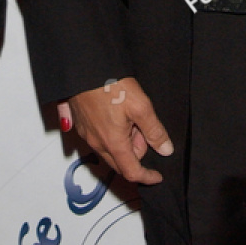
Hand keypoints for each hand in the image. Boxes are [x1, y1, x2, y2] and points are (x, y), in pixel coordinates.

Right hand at [58, 77, 172, 186]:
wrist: (83, 68)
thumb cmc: (109, 84)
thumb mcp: (141, 106)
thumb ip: (154, 131)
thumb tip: (165, 149)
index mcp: (113, 143)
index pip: (131, 172)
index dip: (146, 177)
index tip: (157, 176)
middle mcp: (96, 143)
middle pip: (120, 162)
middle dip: (136, 153)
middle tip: (143, 130)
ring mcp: (86, 134)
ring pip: (110, 149)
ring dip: (124, 142)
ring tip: (130, 116)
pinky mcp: (80, 124)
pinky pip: (99, 138)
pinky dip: (111, 134)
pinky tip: (116, 114)